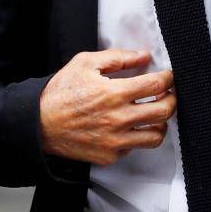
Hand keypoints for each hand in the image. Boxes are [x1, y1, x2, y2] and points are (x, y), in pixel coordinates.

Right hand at [39, 49, 174, 164]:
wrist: (38, 123)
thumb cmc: (60, 93)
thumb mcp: (85, 63)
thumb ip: (117, 57)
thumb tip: (143, 56)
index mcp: (114, 93)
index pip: (157, 85)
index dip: (168, 78)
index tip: (168, 77)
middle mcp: (118, 118)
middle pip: (164, 111)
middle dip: (172, 99)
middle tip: (168, 95)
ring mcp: (115, 140)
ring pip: (156, 135)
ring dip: (160, 122)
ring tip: (154, 114)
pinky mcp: (110, 155)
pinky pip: (134, 147)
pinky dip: (136, 137)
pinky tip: (128, 127)